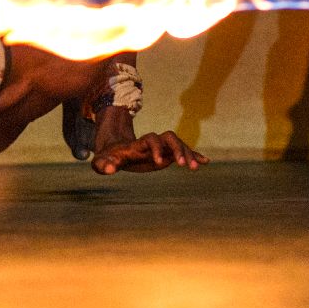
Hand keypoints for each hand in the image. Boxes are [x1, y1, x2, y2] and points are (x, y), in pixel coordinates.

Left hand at [92, 131, 208, 174]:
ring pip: (179, 144)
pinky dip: (194, 155)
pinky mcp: (168, 153)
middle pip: (170, 138)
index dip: (156, 148)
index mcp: (139, 143)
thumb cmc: (109, 156)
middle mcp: (153, 142)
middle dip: (178, 149)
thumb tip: (109, 170)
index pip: (151, 139)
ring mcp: (162, 147)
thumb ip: (104, 164)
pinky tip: (205, 161)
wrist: (116, 149)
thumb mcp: (102, 161)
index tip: (159, 162)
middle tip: (183, 165)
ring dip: (189, 154)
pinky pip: (184, 152)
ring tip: (195, 168)